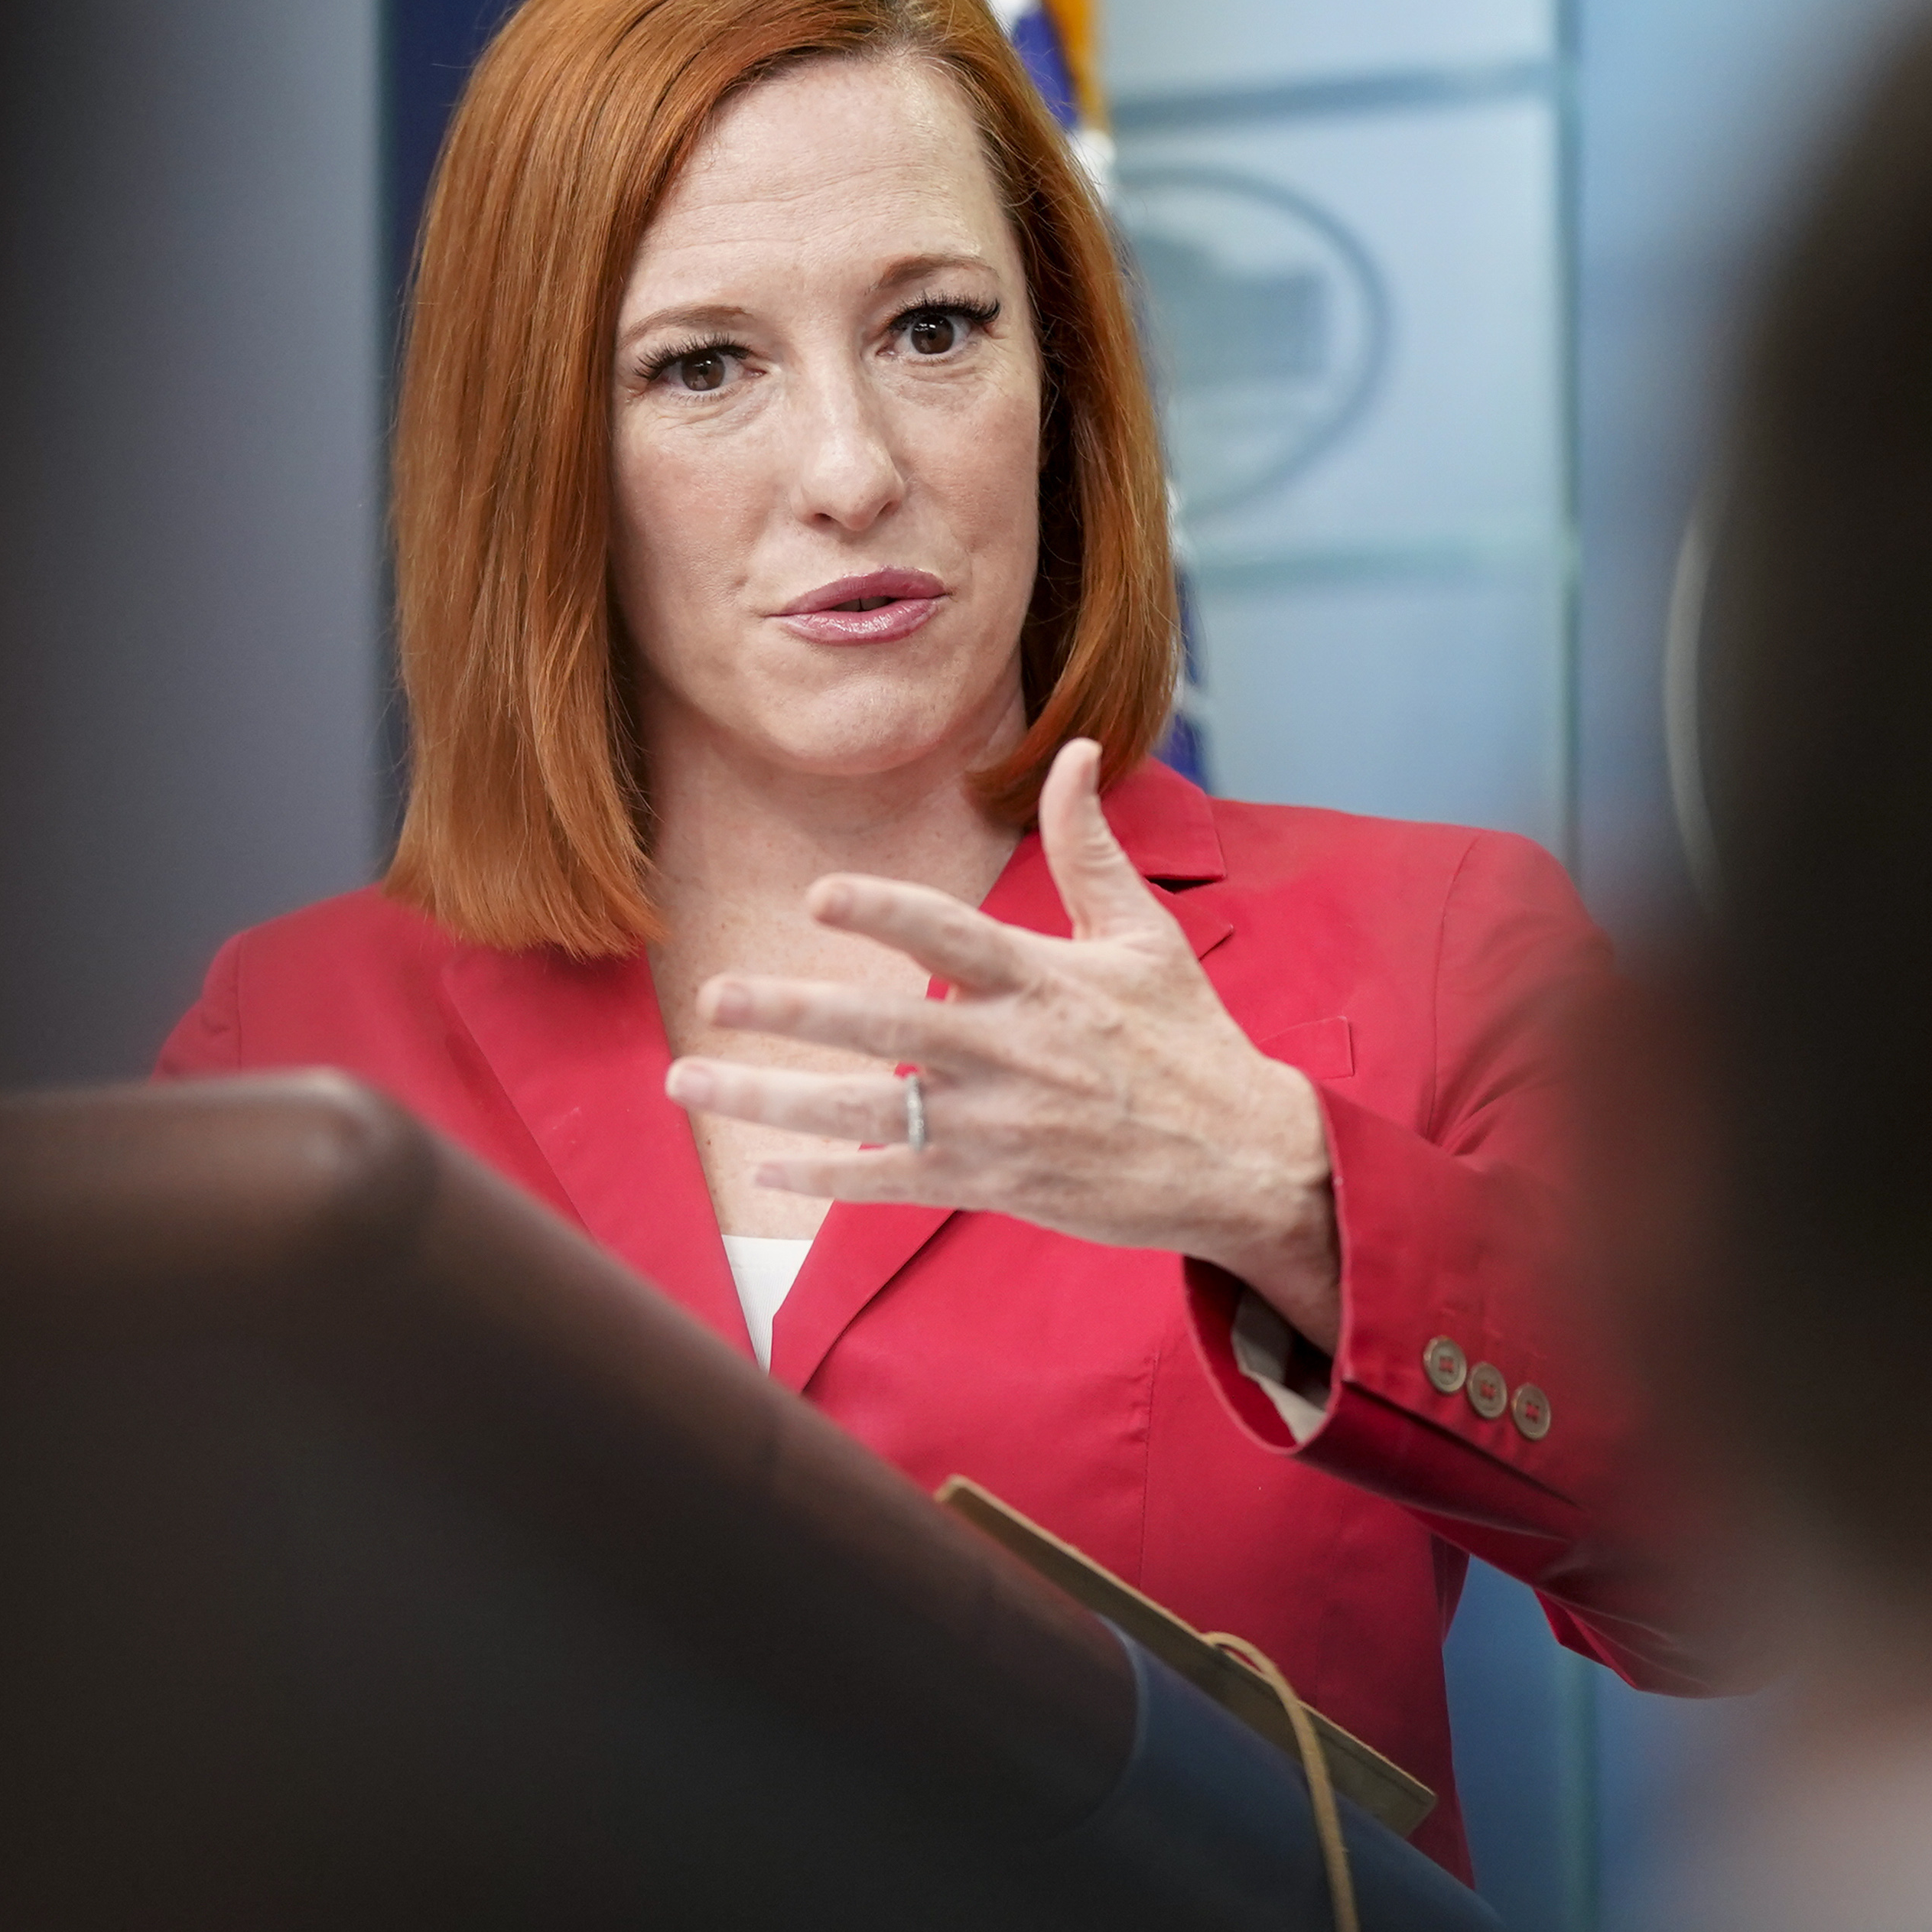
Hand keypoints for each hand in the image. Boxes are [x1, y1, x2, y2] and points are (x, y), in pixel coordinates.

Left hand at [660, 738, 1345, 1350]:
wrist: (1243, 1162)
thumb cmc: (1188, 1041)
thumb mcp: (1146, 938)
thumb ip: (1090, 847)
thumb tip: (1077, 750)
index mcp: (1045, 979)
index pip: (951, 934)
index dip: (884, 912)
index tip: (817, 896)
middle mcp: (1013, 1049)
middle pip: (886, 1026)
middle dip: (793, 1011)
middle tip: (715, 994)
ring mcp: (998, 1122)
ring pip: (866, 1109)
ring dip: (771, 1098)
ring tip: (688, 1080)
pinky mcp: (994, 1181)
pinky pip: (894, 1180)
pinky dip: (826, 1177)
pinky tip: (763, 1169)